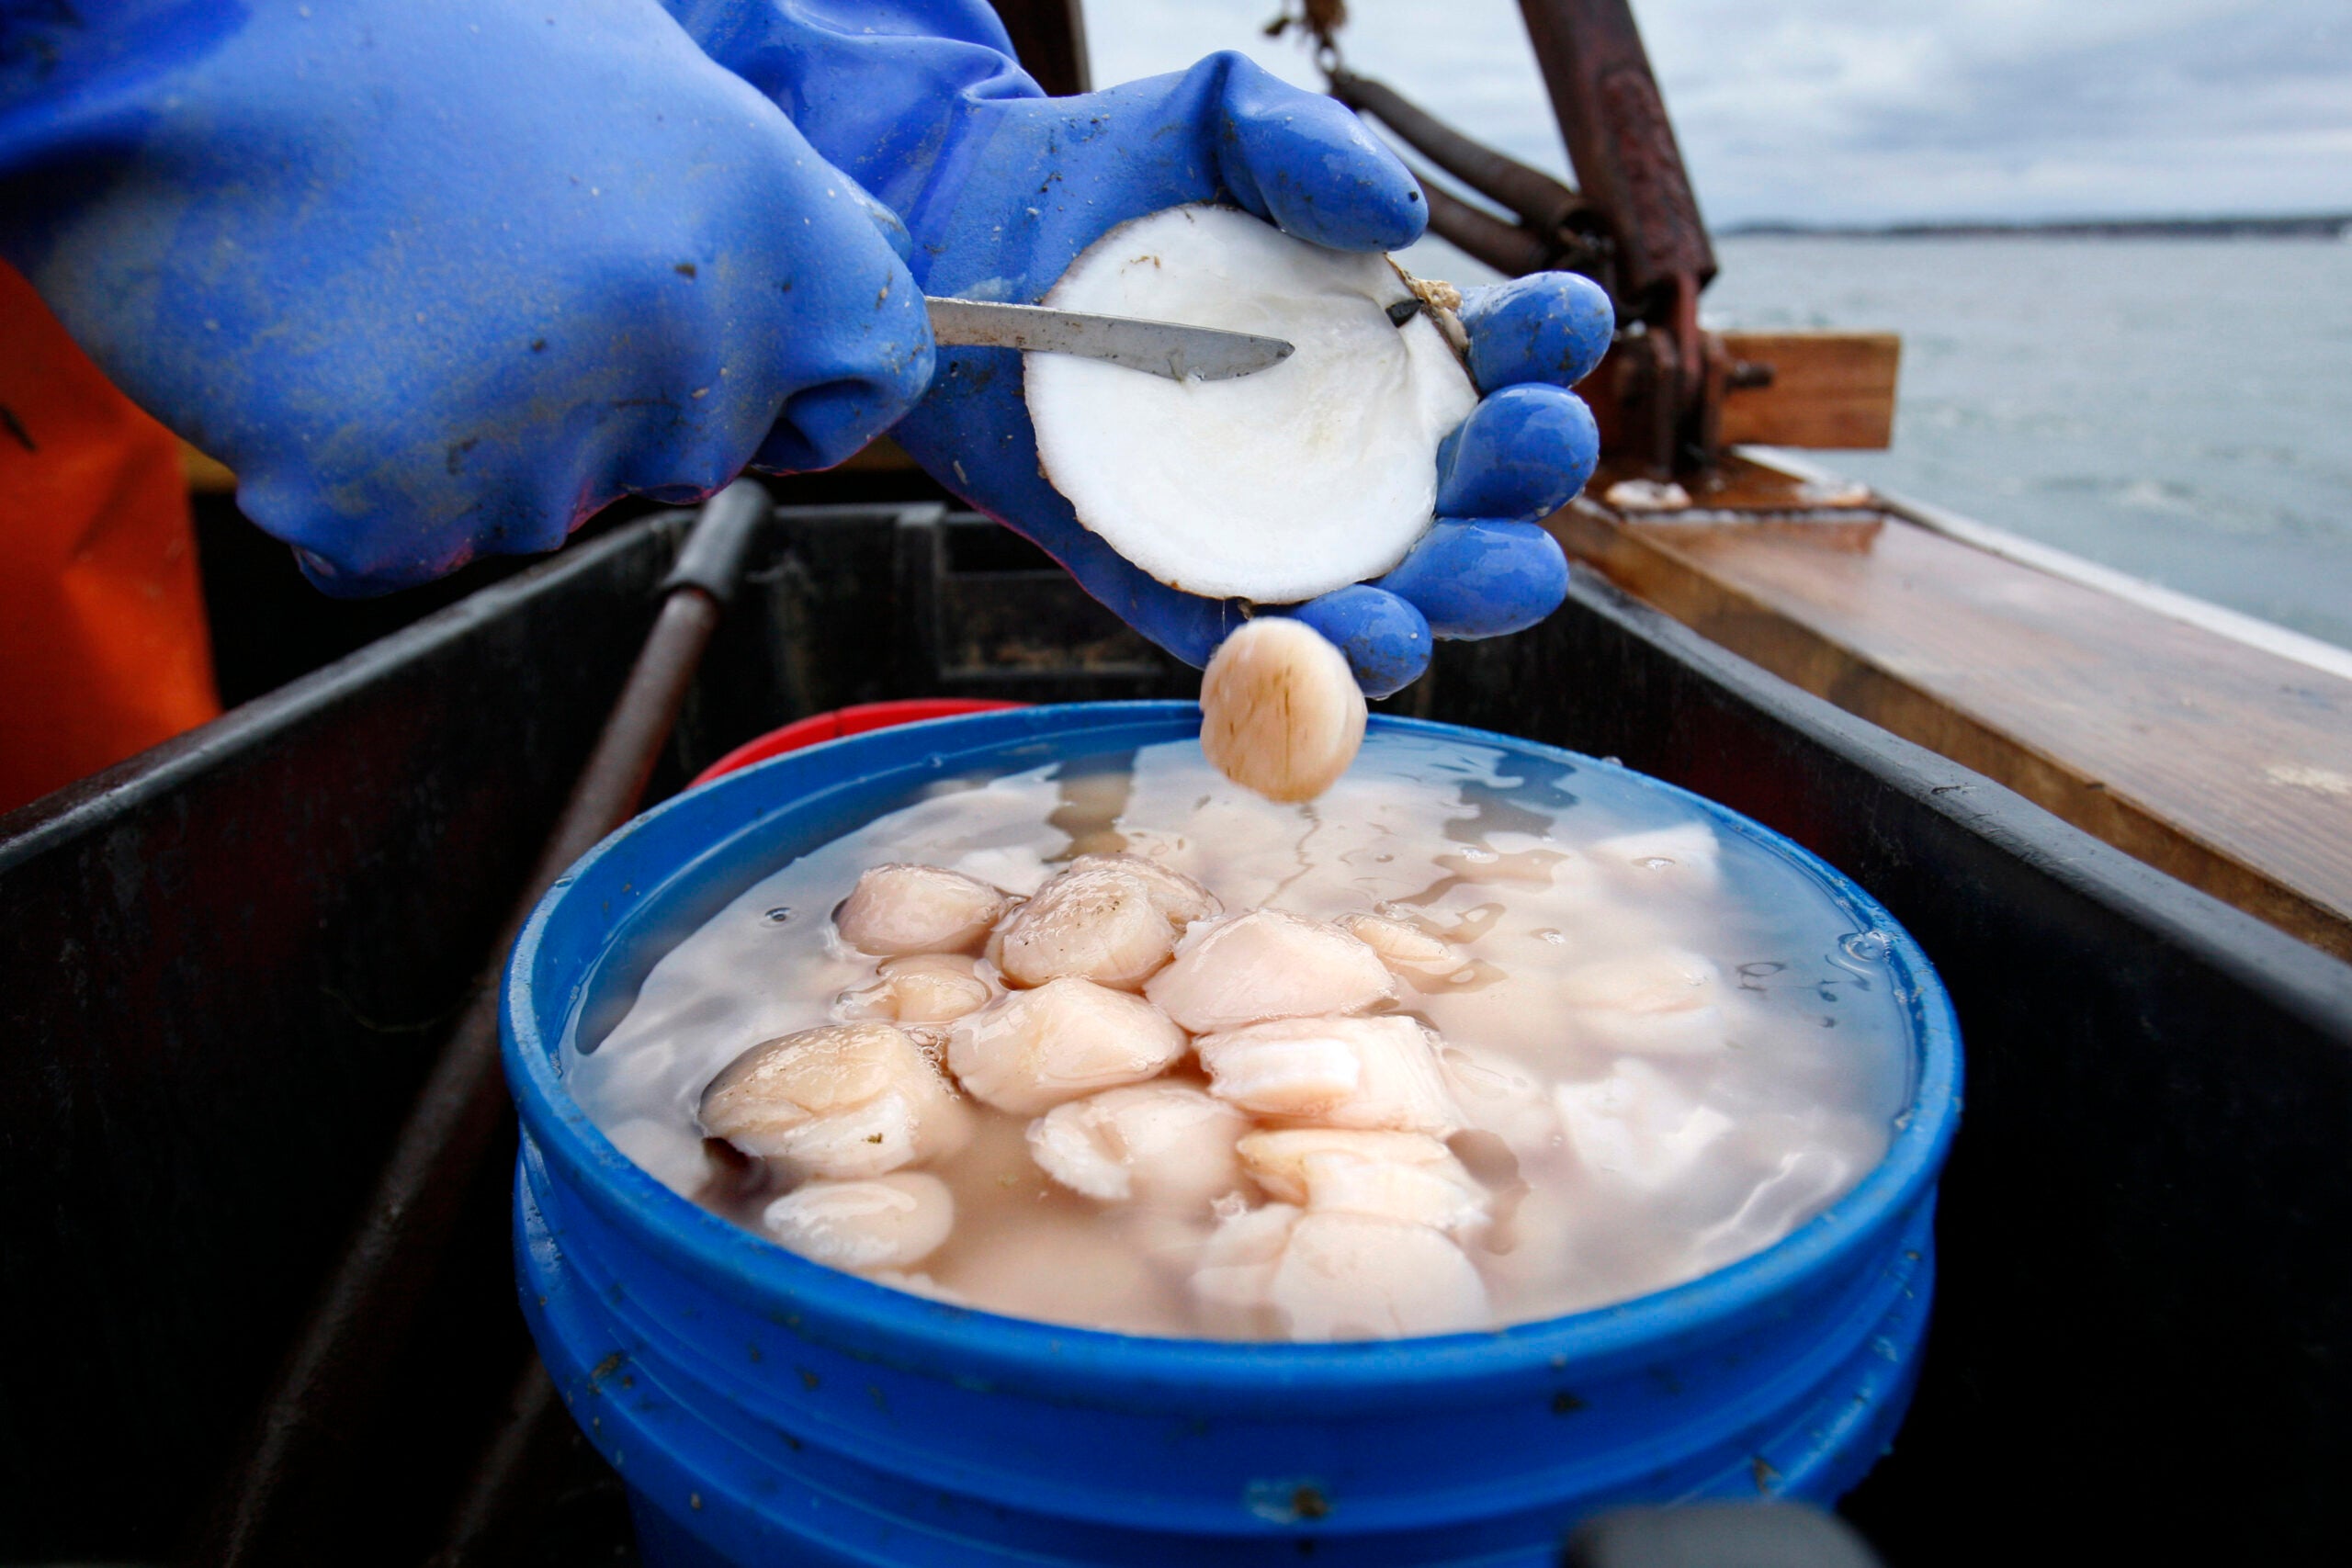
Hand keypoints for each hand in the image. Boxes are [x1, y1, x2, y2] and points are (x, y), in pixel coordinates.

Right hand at [0, 0, 933, 592]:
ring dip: (477, 428)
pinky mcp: (398, 505)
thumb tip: (849, 273)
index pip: (872, 374)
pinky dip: (362, 476)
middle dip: (612, 396)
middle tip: (491, 276)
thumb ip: (753, 205)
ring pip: (545, 501)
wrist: (158, 26)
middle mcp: (681, 343)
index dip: (807, 383)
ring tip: (390, 283)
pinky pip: (412, 539)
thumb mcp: (632, 68)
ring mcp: (542, 441)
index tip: (758, 372)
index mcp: (756, 221)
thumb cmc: (388, 31)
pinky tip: (320, 352)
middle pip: (693, 450)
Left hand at [869, 51, 1610, 695]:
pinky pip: (1248, 652)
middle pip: (1475, 507)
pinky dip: (1291, 672)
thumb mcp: (1218, 122)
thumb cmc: (1109, 180)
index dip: (1547, 350)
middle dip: (1518, 493)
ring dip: (1429, 614)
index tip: (1554, 323)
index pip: (1503, 364)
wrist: (956, 240)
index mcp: (1390, 348)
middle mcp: (1351, 453)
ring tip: (1425, 603)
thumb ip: (1307, 145)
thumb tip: (1398, 217)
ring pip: (1387, 603)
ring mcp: (1270, 532)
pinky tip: (1321, 654)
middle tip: (1520, 448)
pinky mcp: (1178, 587)